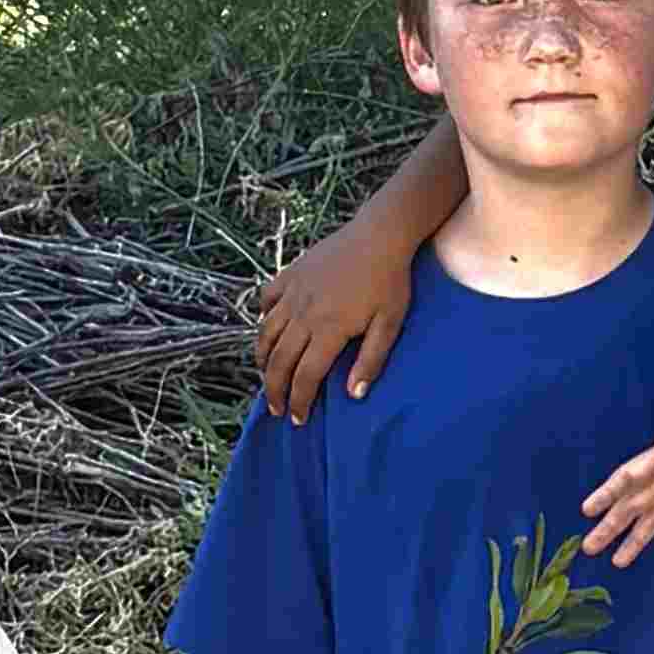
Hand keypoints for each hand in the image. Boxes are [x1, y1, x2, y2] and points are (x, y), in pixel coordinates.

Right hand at [258, 209, 420, 419]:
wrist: (380, 234)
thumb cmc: (390, 281)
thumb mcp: (389, 324)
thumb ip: (371, 360)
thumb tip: (354, 395)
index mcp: (328, 330)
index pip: (305, 376)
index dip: (298, 401)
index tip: (297, 419)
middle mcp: (303, 314)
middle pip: (279, 361)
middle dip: (274, 390)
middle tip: (276, 408)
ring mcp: (293, 293)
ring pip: (266, 333)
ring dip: (263, 360)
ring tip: (267, 376)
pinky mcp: (290, 274)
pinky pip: (266, 299)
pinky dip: (263, 317)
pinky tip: (268, 327)